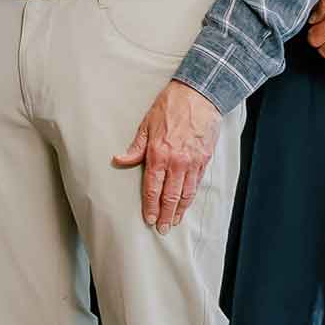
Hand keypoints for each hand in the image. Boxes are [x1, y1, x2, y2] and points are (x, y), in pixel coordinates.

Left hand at [112, 79, 222, 231]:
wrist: (199, 96)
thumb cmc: (170, 107)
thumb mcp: (146, 125)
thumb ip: (135, 148)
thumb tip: (119, 160)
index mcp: (159, 154)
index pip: (153, 187)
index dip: (150, 206)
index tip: (149, 219)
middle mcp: (177, 161)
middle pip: (170, 195)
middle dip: (166, 214)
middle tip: (162, 229)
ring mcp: (193, 161)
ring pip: (186, 192)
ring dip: (180, 210)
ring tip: (175, 221)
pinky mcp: (205, 159)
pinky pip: (197, 183)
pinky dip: (191, 196)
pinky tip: (187, 204)